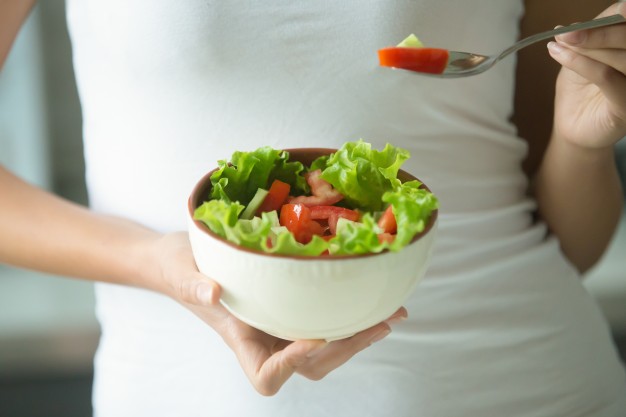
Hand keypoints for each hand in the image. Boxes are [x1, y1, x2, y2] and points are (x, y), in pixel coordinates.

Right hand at [151, 232, 403, 395]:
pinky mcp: (291, 306)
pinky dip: (350, 313)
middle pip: (311, 364)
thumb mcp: (181, 272)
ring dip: (359, 335)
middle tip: (380, 323)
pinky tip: (371, 298)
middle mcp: (266, 339)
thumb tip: (212, 291)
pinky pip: (324, 319)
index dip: (292, 365)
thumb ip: (192, 285)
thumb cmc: (177, 268)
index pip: (267, 376)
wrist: (183, 258)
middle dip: (347, 347)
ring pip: (325, 348)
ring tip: (390, 314)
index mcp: (241, 339)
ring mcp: (280, 325)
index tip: (311, 336)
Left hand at [548, 2, 625, 148]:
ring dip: (588, 46)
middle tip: (566, 32)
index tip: (580, 21)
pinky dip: (582, 63)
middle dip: (598, 30)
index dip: (613, 15)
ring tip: (560, 42)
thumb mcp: (582, 57)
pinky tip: (559, 55)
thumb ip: (587, 38)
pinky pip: (607, 77)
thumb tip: (576, 24)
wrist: (573, 127)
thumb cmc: (580, 90)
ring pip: (620, 56)